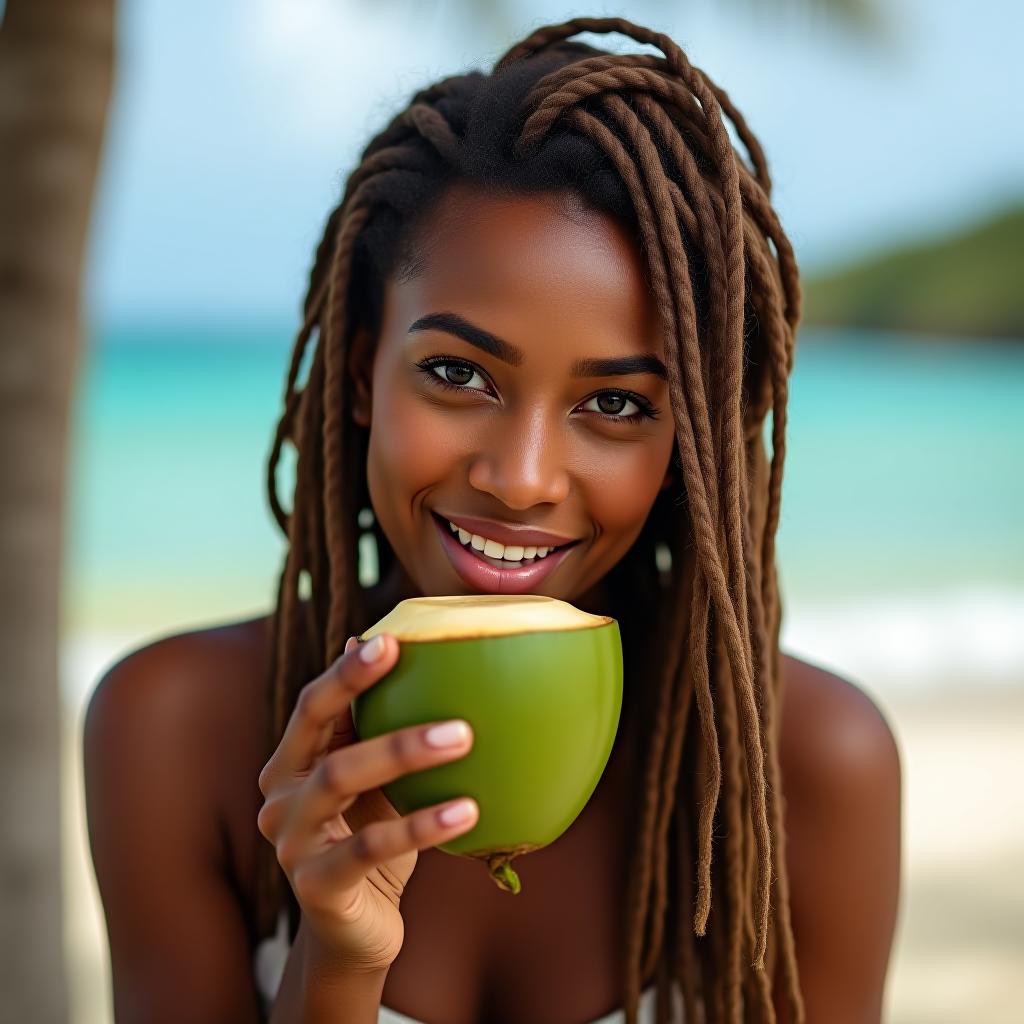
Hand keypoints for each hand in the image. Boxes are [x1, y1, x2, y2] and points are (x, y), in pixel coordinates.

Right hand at [257, 633, 477, 972]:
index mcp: (291, 764)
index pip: (312, 707)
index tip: (389, 640)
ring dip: (404, 752)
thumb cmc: (370, 840)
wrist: (355, 932)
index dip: (347, 672)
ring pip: (340, 780)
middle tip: (423, 670)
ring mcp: (291, 843)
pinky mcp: (315, 885)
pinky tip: (468, 810)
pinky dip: (421, 824)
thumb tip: (376, 642)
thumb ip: (370, 729)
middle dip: (371, 698)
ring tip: (464, 737)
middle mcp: (279, 798)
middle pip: (323, 737)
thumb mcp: (374, 784)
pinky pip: (370, 847)